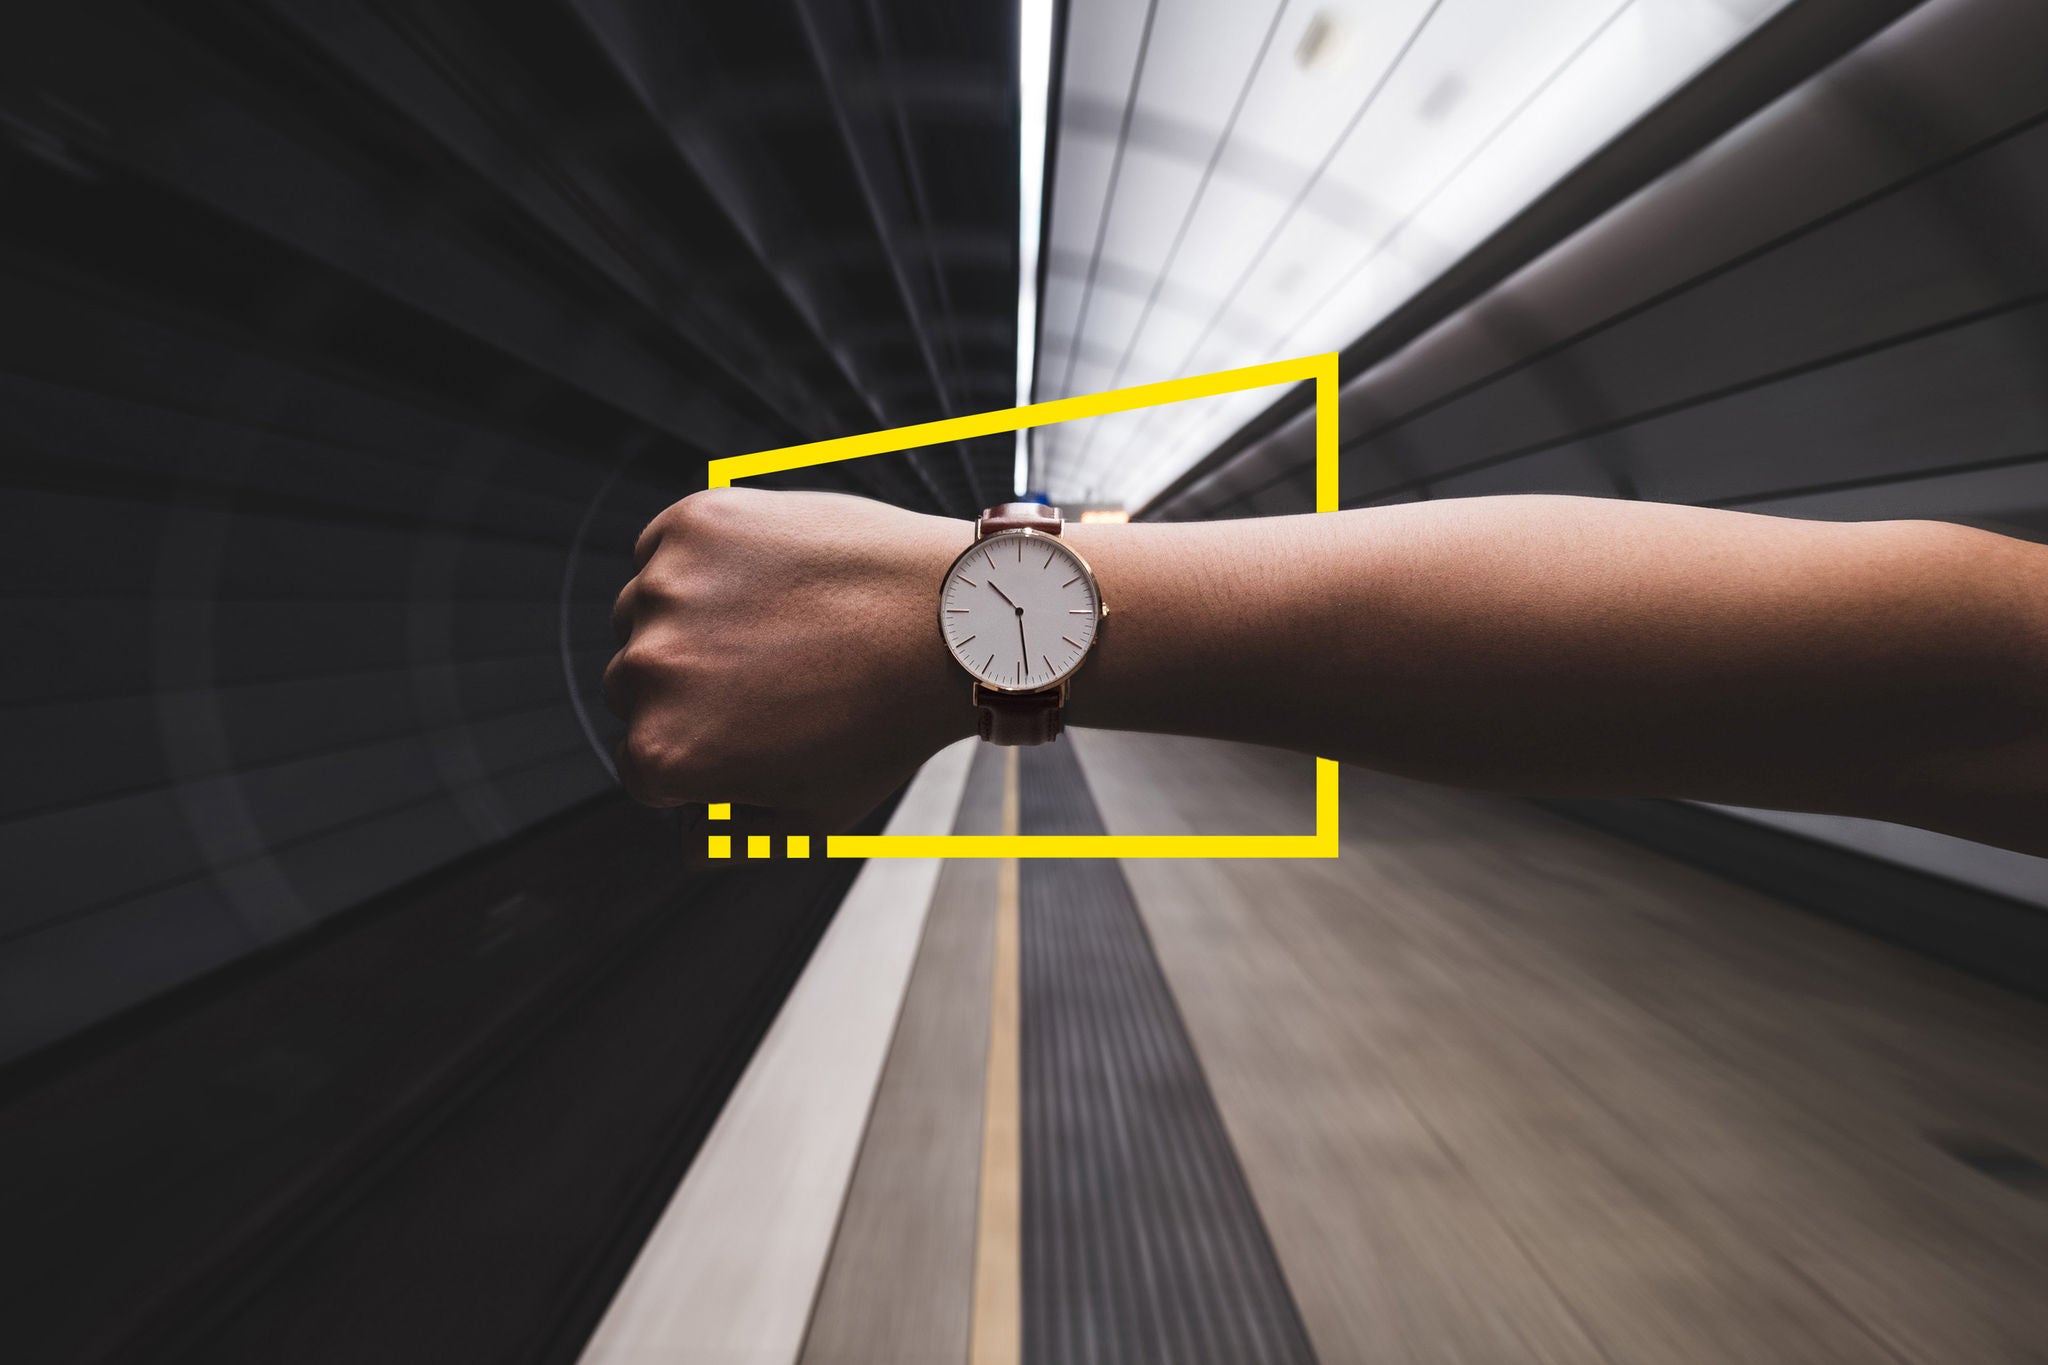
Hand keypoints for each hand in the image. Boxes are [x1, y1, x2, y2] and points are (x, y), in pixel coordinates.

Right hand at [605, 487, 973, 831]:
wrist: (950, 620)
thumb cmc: (889, 719)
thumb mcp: (815, 812)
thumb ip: (736, 835)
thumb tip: (692, 839)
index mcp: (664, 755)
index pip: (642, 766)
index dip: (699, 754)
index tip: (748, 732)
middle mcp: (647, 673)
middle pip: (634, 688)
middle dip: (689, 688)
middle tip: (770, 676)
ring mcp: (667, 590)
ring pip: (643, 614)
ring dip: (687, 621)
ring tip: (775, 624)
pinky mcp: (694, 524)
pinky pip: (664, 549)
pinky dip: (700, 562)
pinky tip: (766, 578)